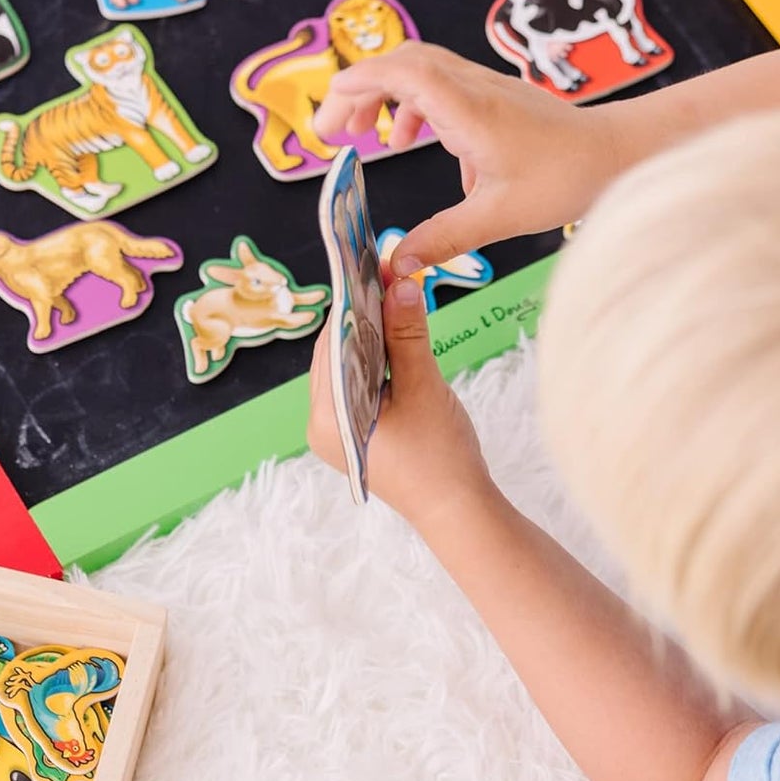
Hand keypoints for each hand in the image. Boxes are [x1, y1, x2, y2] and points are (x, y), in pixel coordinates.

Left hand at [307, 273, 493, 530]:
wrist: (458, 511)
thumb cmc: (440, 457)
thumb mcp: (423, 385)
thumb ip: (407, 333)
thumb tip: (400, 282)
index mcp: (327, 417)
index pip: (331, 345)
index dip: (353, 304)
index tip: (372, 270)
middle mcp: (321, 426)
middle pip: (335, 356)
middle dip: (363, 319)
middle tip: (389, 280)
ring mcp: (336, 434)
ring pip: (347, 369)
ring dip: (371, 339)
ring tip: (396, 304)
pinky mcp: (356, 436)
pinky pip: (358, 388)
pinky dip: (375, 363)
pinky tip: (396, 341)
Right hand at [311, 44, 620, 269]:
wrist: (615, 153)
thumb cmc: (565, 177)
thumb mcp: (498, 216)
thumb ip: (443, 239)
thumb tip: (397, 266)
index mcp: (469, 110)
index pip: (403, 74)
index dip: (359, 85)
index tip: (330, 114)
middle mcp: (473, 89)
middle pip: (402, 64)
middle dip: (359, 90)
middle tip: (332, 132)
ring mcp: (483, 89)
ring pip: (419, 73)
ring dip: (384, 98)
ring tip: (366, 139)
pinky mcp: (491, 99)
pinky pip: (440, 88)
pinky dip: (414, 107)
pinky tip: (414, 142)